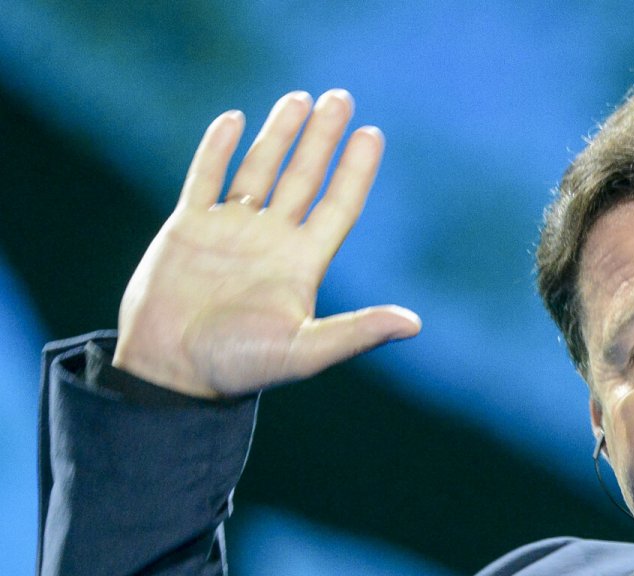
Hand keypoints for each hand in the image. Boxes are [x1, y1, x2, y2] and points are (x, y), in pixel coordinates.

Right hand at [114, 89, 419, 397]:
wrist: (173, 374)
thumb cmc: (241, 368)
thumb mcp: (306, 351)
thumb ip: (357, 332)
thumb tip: (415, 324)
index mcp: (302, 264)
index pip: (338, 205)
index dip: (355, 170)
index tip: (371, 134)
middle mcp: (272, 242)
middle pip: (303, 178)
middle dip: (321, 138)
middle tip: (341, 97)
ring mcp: (230, 232)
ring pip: (258, 170)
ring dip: (278, 135)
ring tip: (300, 98)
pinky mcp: (188, 229)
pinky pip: (205, 178)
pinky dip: (217, 149)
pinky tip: (234, 119)